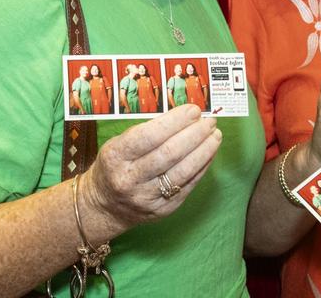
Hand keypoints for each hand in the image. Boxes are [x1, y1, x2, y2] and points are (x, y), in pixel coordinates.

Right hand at [78, 104, 220, 231]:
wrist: (105, 206)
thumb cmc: (115, 166)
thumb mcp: (117, 144)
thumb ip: (146, 132)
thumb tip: (183, 117)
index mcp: (115, 157)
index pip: (149, 136)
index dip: (175, 121)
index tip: (193, 110)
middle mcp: (129, 179)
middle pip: (169, 154)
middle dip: (194, 134)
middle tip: (209, 120)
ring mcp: (147, 198)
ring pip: (182, 172)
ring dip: (204, 150)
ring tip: (215, 135)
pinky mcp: (163, 210)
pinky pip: (188, 186)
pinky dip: (202, 167)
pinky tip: (209, 153)